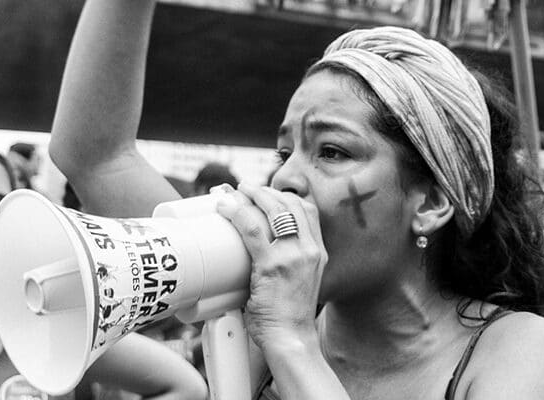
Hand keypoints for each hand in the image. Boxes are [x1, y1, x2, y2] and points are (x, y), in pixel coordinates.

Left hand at [214, 183, 325, 348]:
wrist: (291, 339)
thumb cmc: (288, 317)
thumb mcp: (300, 282)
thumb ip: (287, 264)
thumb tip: (257, 253)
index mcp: (317, 252)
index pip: (306, 210)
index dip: (284, 196)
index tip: (265, 193)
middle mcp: (309, 250)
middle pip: (290, 203)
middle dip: (264, 191)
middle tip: (244, 188)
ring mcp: (292, 256)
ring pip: (272, 210)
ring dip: (250, 195)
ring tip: (232, 193)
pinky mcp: (273, 265)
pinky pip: (252, 229)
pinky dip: (237, 213)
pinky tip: (225, 208)